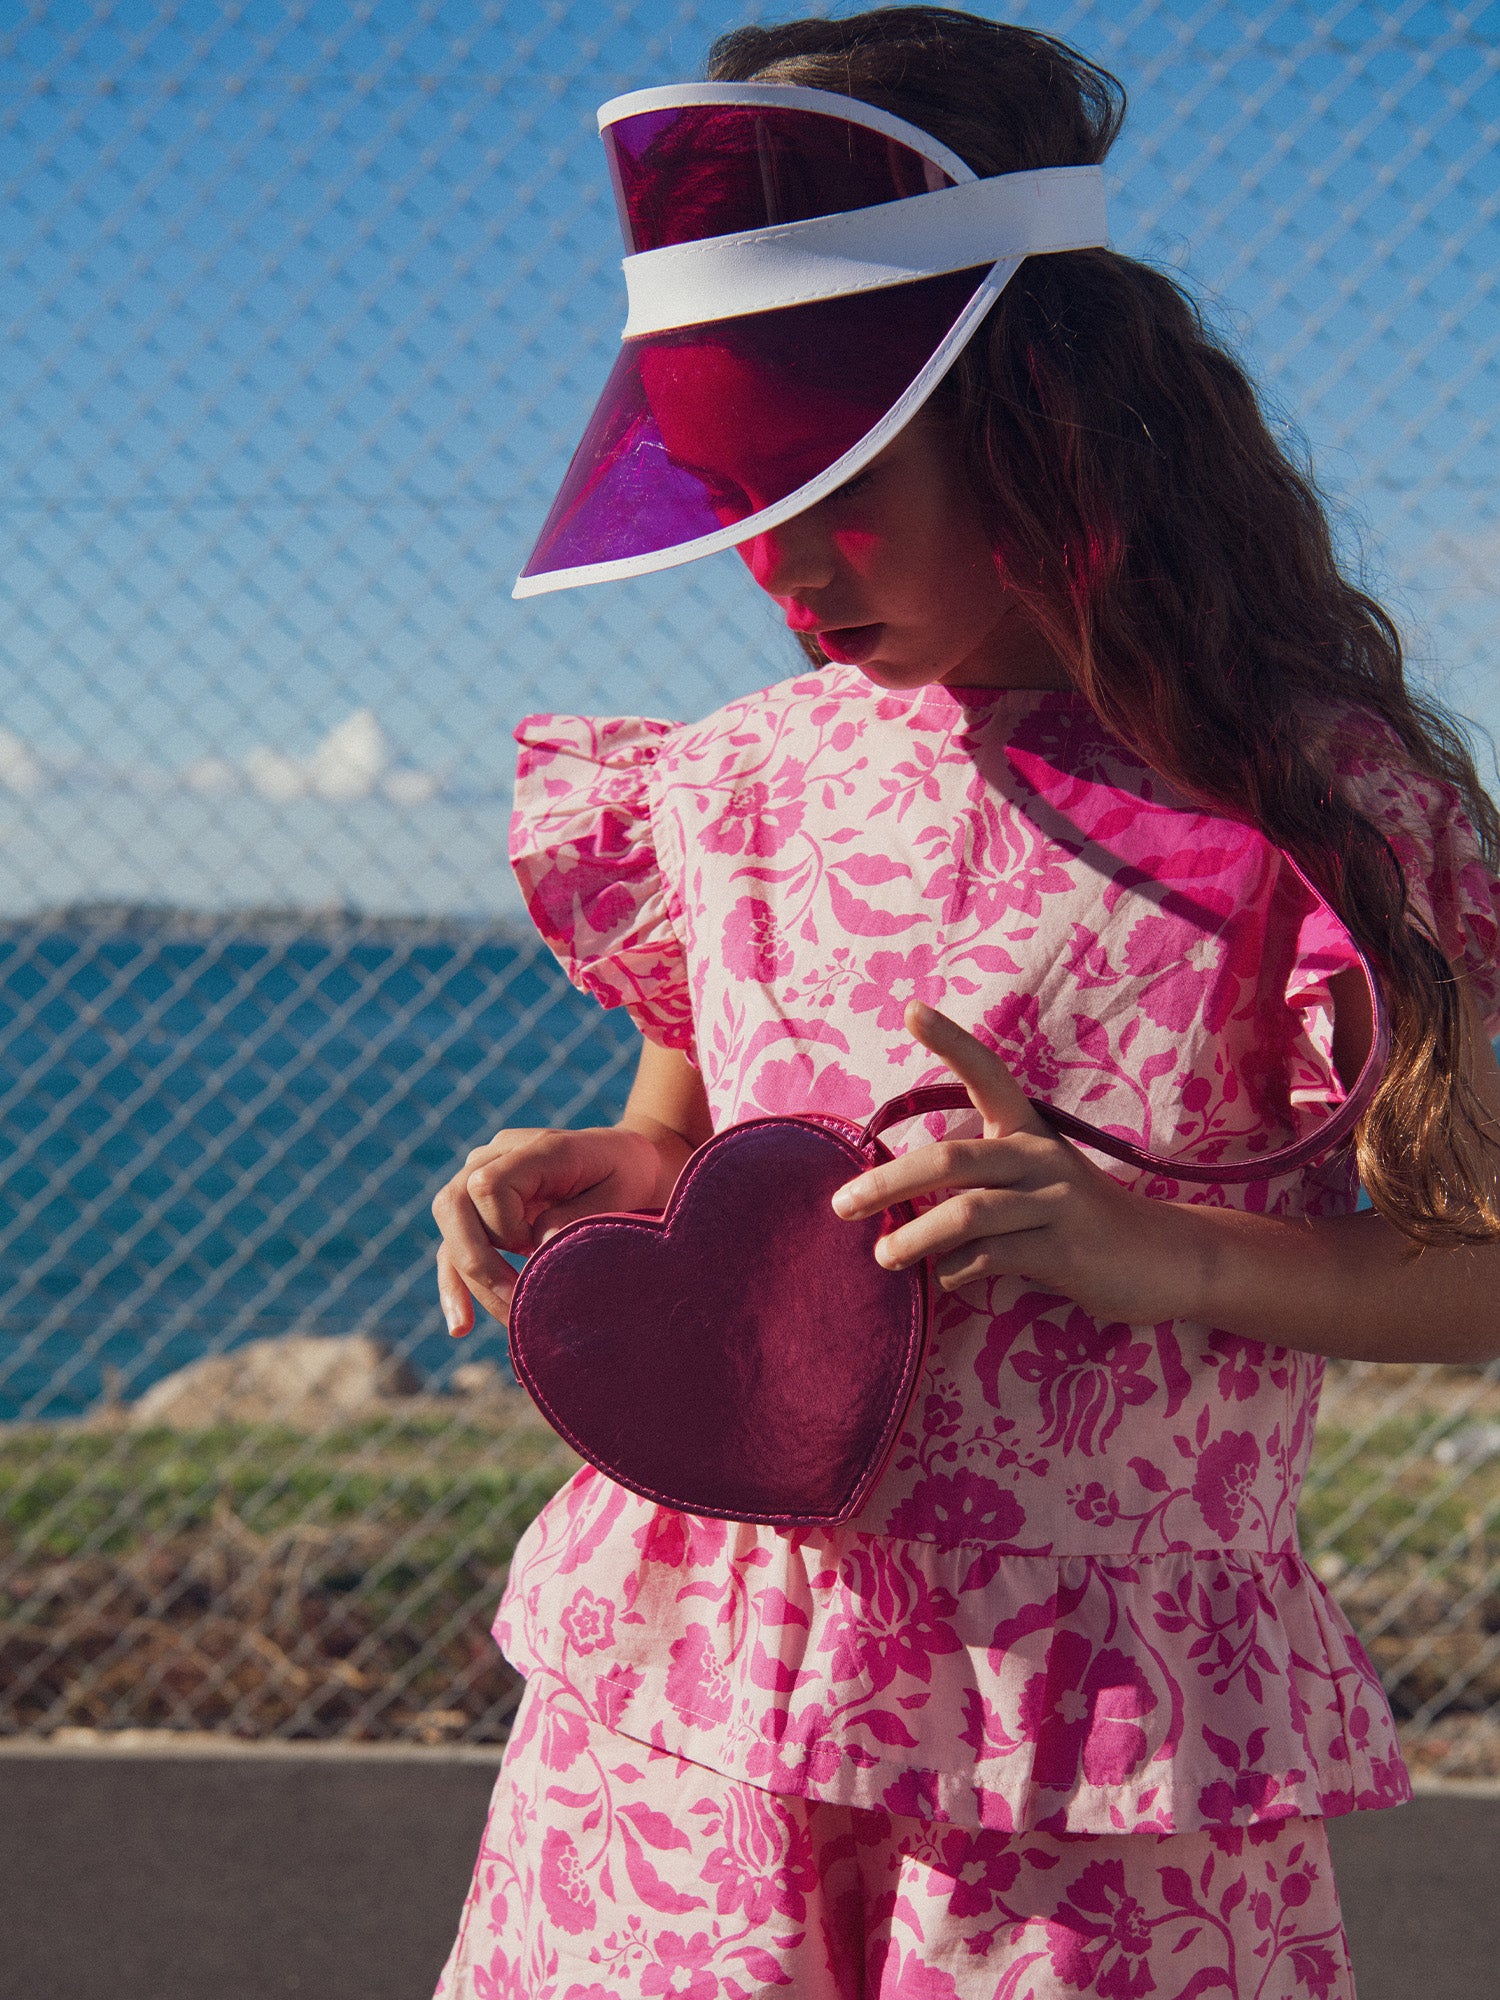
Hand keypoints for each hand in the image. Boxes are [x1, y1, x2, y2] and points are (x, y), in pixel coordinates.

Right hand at [433, 1124, 672, 1335]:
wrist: (629, 1163)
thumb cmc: (629, 1176)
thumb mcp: (621, 1192)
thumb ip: (578, 1216)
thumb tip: (534, 1246)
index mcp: (534, 1147)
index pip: (487, 1186)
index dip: (504, 1227)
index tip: (537, 1252)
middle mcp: (497, 1155)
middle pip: (454, 1204)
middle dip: (478, 1263)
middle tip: (514, 1305)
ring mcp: (482, 1178)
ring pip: (450, 1230)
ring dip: (467, 1282)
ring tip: (489, 1325)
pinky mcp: (480, 1208)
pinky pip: (453, 1246)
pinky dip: (455, 1285)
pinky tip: (462, 1326)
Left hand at [831, 1001, 1203, 1324]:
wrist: (1164, 1259)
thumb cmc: (1076, 1220)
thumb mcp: (1032, 1185)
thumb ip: (977, 1185)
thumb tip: (895, 1209)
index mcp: (1028, 1129)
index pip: (987, 1075)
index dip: (950, 1042)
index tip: (911, 1010)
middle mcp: (1040, 1156)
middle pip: (952, 1160)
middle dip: (889, 1181)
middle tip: (843, 1205)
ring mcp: (1056, 1201)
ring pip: (967, 1214)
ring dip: (915, 1237)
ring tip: (883, 1256)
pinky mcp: (1066, 1248)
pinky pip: (992, 1257)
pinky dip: (956, 1272)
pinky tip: (944, 1281)